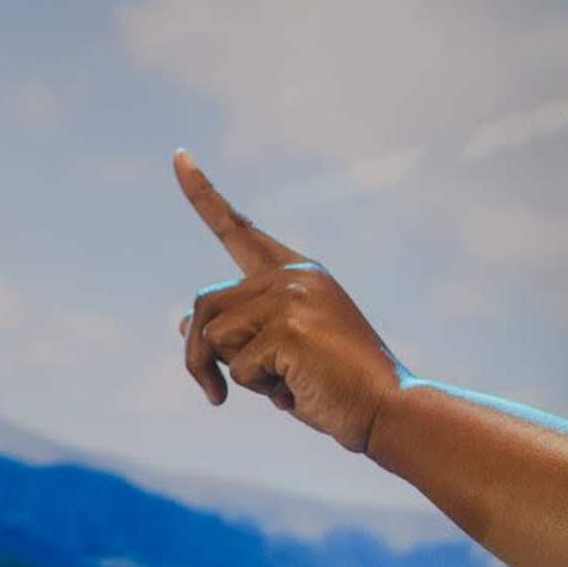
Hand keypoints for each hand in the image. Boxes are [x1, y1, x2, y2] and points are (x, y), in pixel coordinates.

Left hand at [175, 151, 405, 454]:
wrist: (389, 409)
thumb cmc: (338, 388)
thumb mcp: (281, 354)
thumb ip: (239, 331)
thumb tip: (184, 322)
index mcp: (297, 274)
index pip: (238, 230)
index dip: (203, 195)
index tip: (179, 157)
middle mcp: (293, 276)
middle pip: (205, 302)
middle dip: (197, 355)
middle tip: (214, 395)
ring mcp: (291, 298)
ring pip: (213, 335)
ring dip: (233, 374)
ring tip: (284, 384)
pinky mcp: (289, 327)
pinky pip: (238, 367)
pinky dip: (259, 390)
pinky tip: (298, 388)